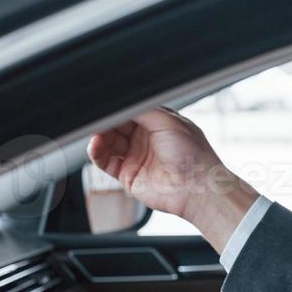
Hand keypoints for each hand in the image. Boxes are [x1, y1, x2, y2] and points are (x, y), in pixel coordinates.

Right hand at [88, 107, 257, 251]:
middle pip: (116, 126)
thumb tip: (121, 103)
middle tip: (95, 117)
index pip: (130, 112)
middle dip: (105, 121)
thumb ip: (143, 111)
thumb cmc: (193, 155)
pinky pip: (106, 161)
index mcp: (158, 124)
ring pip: (108, 142)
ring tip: (94, 131)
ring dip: (98, 135)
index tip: (105, 104)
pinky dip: (96, 152)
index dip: (118, 109)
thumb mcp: (169, 122)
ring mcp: (136, 157)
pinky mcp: (128, 175)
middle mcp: (146, 139)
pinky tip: (95, 144)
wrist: (197, 189)